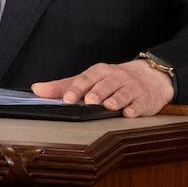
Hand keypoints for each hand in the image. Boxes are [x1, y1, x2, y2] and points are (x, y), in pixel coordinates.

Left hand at [31, 59, 174, 117]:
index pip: (87, 78)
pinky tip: (129, 113)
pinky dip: (135, 108)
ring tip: (109, 106)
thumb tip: (36, 89)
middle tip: (90, 101)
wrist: (151, 76)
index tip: (67, 98)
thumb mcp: (90, 80)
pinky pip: (140, 103)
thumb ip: (64, 86)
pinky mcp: (145, 99)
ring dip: (116, 99)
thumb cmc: (114, 80)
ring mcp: (132, 88)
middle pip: (106, 84)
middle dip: (98, 92)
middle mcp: (116, 78)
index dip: (77, 88)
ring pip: (123, 93)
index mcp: (100, 72)